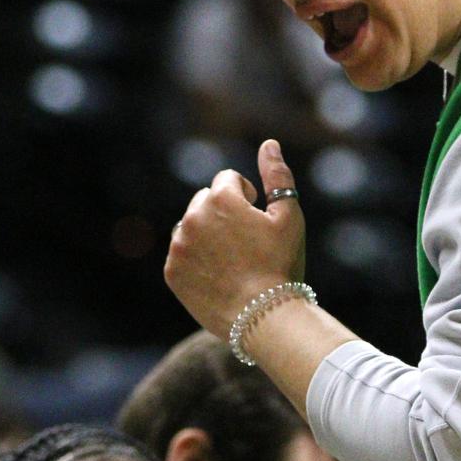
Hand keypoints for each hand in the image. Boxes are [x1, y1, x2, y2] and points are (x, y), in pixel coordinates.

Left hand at [163, 139, 306, 340]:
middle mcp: (193, 216)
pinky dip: (196, 259)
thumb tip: (268, 143)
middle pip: (206, 201)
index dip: (247, 198)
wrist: (262, 316)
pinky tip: (218, 275)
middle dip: (223, 213)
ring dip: (207, 234)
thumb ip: (277, 176)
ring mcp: (179, 245)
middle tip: (245, 243)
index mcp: (221, 198)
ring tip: (231, 259)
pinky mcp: (172, 270)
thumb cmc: (281, 264)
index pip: (227, 180)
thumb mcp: (289, 216)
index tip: (257, 219)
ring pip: (191, 226)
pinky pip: (181, 253)